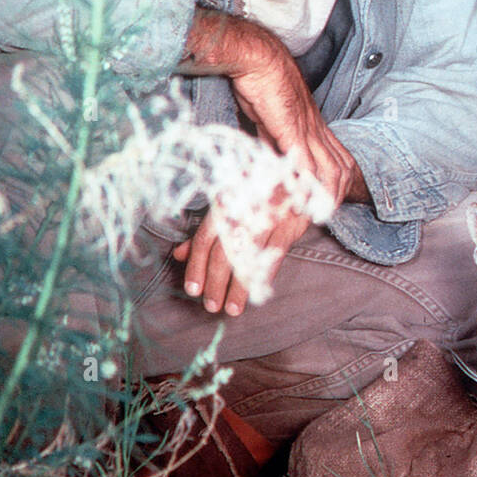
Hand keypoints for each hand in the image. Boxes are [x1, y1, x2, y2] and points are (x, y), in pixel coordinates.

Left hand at [172, 195, 310, 315]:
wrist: (297, 169)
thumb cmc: (258, 186)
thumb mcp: (228, 200)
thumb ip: (205, 228)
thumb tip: (179, 254)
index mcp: (225, 201)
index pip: (204, 239)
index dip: (196, 266)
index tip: (192, 289)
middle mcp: (244, 209)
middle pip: (224, 252)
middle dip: (216, 282)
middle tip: (211, 305)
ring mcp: (268, 217)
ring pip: (249, 258)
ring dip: (239, 287)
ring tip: (231, 308)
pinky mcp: (291, 224)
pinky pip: (275, 256)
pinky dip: (265, 276)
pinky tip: (257, 293)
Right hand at [179, 8, 370, 208]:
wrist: (258, 60)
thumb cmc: (263, 86)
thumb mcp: (270, 121)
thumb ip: (275, 142)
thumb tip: (273, 163)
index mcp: (315, 127)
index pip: (339, 160)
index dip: (336, 184)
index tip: (325, 202)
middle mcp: (318, 129)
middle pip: (342, 169)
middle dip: (337, 195)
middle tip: (324, 214)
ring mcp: (308, 130)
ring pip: (330, 169)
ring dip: (325, 194)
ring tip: (317, 214)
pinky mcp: (293, 130)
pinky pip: (305, 163)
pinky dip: (305, 184)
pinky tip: (302, 199)